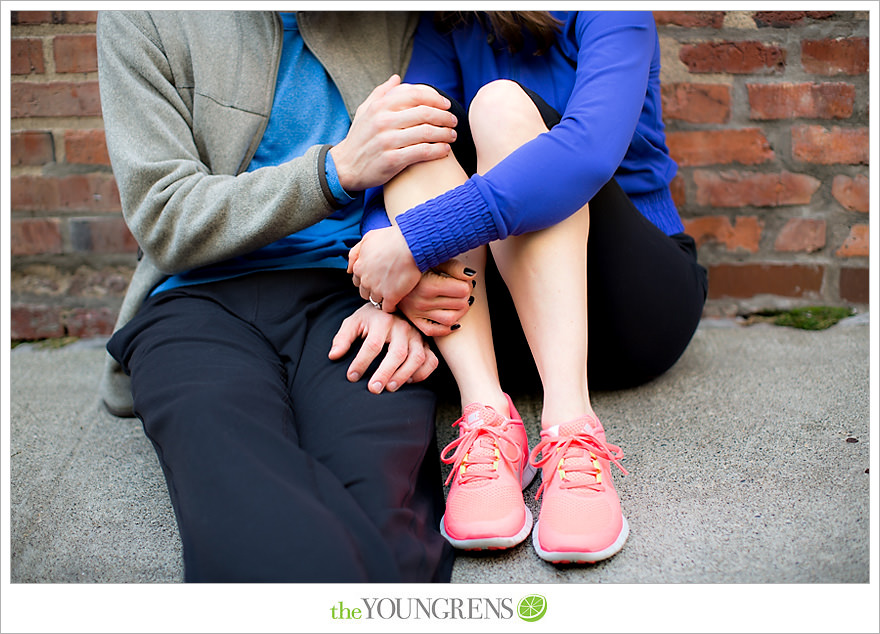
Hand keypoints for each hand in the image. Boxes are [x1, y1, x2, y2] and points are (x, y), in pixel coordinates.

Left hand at [328, 303, 438, 393]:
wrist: (392, 308)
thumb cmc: (370, 319)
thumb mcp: (353, 323)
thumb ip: (342, 338)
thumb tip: (333, 356)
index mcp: (383, 320)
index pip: (372, 345)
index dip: (361, 363)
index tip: (351, 377)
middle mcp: (403, 327)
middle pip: (397, 353)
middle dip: (385, 373)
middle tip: (373, 389)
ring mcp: (417, 336)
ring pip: (416, 358)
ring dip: (403, 375)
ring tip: (389, 388)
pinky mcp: (426, 344)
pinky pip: (430, 361)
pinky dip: (422, 373)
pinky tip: (408, 381)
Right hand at [330, 75, 457, 191]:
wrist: (345, 167)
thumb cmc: (359, 138)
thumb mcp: (365, 111)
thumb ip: (381, 93)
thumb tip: (397, 78)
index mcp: (380, 106)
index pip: (415, 95)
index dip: (435, 98)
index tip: (446, 105)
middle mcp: (383, 121)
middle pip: (425, 113)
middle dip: (445, 117)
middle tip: (454, 121)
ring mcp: (387, 140)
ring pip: (426, 132)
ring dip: (445, 133)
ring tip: (453, 136)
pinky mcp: (391, 160)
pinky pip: (421, 152)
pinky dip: (437, 150)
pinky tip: (445, 150)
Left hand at [348, 225, 420, 313]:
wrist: (410, 244)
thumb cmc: (391, 238)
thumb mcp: (367, 238)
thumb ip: (354, 254)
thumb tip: (348, 269)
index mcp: (359, 267)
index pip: (357, 281)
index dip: (367, 279)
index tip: (376, 277)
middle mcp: (366, 280)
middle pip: (365, 293)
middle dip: (372, 289)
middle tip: (385, 284)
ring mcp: (378, 290)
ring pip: (376, 300)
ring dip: (382, 298)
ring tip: (392, 292)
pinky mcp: (392, 296)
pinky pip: (388, 308)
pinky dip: (391, 306)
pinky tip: (397, 301)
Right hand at [398, 260, 474, 336]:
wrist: (390, 275)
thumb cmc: (415, 265)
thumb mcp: (433, 260)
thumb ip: (454, 267)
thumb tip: (472, 276)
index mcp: (428, 285)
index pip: (463, 290)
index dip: (467, 285)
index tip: (465, 281)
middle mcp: (422, 302)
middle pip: (460, 305)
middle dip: (466, 297)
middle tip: (462, 290)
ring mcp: (417, 313)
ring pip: (451, 319)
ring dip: (461, 311)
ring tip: (458, 302)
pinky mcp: (414, 321)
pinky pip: (436, 331)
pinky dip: (448, 327)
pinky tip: (453, 319)